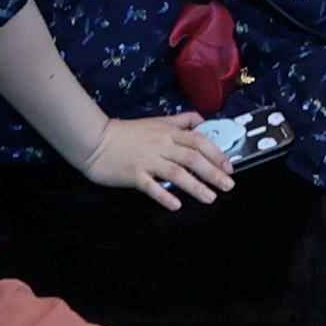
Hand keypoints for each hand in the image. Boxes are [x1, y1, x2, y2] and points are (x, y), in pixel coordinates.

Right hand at [82, 109, 237, 206]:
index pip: (199, 140)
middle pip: (192, 158)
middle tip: (228, 185)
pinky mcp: (134, 175)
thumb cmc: (126, 132)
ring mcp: (148, 160)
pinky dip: (165, 195)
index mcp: (168, 132)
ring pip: (177, 172)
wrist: (95, 140)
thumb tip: (202, 121)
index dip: (216, 153)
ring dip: (196, 186)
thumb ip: (180, 121)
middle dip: (213, 172)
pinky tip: (176, 205)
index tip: (229, 166)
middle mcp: (161, 145)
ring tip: (210, 197)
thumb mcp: (157, 120)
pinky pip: (152, 186)